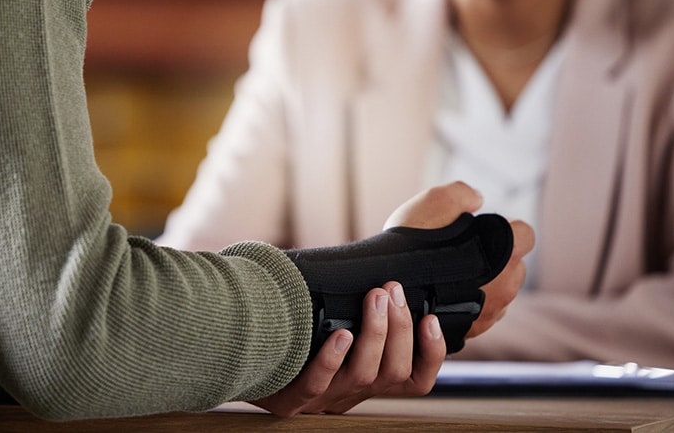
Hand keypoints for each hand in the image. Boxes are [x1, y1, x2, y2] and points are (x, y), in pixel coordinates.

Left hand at [250, 283, 445, 415]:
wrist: (241, 362)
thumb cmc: (296, 336)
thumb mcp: (335, 326)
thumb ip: (362, 308)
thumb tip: (390, 272)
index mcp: (368, 379)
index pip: (416, 379)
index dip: (432, 354)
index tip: (430, 318)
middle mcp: (351, 393)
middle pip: (393, 373)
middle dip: (399, 329)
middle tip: (392, 291)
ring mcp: (321, 400)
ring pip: (362, 377)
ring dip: (374, 334)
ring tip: (375, 298)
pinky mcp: (289, 401)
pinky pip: (316, 385)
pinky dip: (331, 359)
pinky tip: (340, 334)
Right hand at [383, 181, 535, 338]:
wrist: (383, 290)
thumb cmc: (409, 247)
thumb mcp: (435, 201)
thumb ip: (463, 193)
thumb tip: (477, 199)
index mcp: (505, 254)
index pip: (525, 234)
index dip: (505, 227)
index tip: (480, 228)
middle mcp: (506, 287)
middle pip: (513, 266)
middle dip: (495, 258)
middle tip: (460, 251)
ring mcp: (491, 313)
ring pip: (499, 292)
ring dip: (484, 283)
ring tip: (448, 275)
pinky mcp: (473, 331)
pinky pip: (480, 313)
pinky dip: (467, 303)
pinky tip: (443, 294)